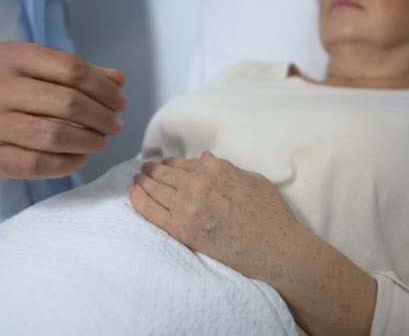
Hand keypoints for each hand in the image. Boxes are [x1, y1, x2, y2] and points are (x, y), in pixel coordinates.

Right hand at [0, 41, 126, 179]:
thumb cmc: (6, 92)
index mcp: (13, 58)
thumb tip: (118, 80)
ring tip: (100, 142)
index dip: (104, 89)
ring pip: (55, 135)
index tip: (120, 102)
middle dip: (102, 117)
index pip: (72, 69)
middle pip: (68, 102)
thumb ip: (77, 74)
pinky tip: (79, 158)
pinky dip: (66, 163)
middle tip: (115, 126)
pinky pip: (37, 164)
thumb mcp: (34, 70)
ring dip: (88, 141)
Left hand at [130, 152, 377, 335]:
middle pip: (164, 174)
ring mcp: (187, 207)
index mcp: (216, 168)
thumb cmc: (271, 214)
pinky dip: (138, 200)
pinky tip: (132, 192)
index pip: (183, 163)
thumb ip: (226, 169)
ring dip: (142, 182)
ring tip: (136, 180)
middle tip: (143, 170)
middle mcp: (197, 183)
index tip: (163, 166)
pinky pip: (151, 211)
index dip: (170, 164)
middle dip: (152, 171)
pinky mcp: (182, 230)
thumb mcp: (253, 180)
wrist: (276, 248)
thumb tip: (204, 159)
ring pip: (154, 189)